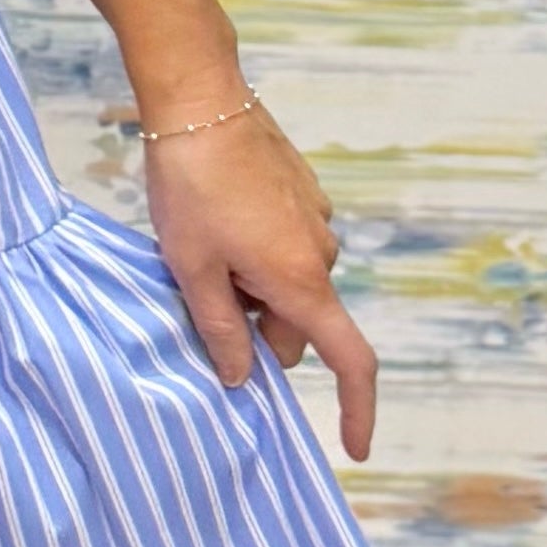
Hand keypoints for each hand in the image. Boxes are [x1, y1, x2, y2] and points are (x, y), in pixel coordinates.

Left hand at [142, 92, 378, 460]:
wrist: (201, 99)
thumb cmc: (191, 186)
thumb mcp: (192, 269)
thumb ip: (221, 330)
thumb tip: (244, 378)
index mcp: (301, 280)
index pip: (347, 359)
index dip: (355, 410)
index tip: (355, 447)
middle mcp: (322, 253)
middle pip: (299, 325)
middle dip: (258, 329)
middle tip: (200, 294)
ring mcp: (317, 220)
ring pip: (288, 286)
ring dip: (252, 288)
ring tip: (201, 249)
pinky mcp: (305, 194)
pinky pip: (285, 247)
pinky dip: (256, 254)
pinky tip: (217, 222)